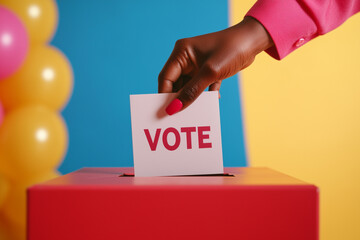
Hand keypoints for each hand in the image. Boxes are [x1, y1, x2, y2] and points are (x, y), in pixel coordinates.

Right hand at [158, 17, 273, 114]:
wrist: (253, 41)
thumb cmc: (231, 49)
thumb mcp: (210, 72)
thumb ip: (191, 92)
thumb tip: (174, 109)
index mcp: (181, 53)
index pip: (166, 77)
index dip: (164, 95)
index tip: (166, 112)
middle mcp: (186, 58)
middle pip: (175, 84)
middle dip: (178, 99)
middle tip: (179, 116)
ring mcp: (197, 65)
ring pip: (188, 87)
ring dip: (192, 98)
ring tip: (195, 111)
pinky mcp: (208, 70)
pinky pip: (201, 86)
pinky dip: (205, 94)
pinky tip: (212, 100)